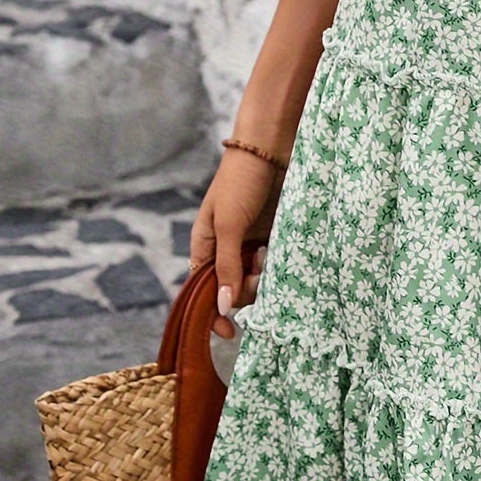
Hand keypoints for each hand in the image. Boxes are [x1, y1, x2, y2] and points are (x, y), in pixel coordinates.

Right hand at [189, 150, 282, 339]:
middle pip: (231, 288)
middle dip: (243, 290)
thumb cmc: (241, 182)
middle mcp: (226, 247)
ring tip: (267, 258)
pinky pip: (273, 263)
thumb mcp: (229, 225)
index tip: (229, 332)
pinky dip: (276, 267)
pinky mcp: (273, 234)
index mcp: (204, 245)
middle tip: (258, 273)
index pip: (202, 290)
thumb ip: (227, 266)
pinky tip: (279, 255)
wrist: (271, 148)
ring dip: (261, 278)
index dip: (212, 313)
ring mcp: (250, 241)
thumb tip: (222, 308)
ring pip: (254, 278)